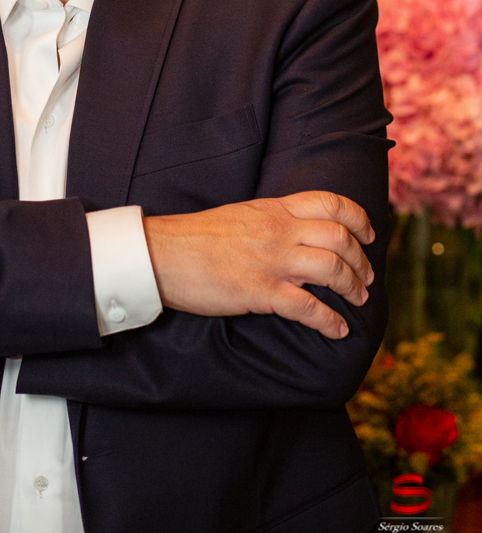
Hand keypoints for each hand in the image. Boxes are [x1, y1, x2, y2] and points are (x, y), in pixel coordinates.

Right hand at [143, 191, 374, 339]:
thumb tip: (296, 230)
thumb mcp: (241, 214)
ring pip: (332, 269)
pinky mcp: (260, 292)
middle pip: (340, 238)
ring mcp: (271, 261)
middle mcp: (279, 231)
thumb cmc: (196, 236)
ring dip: (353, 287)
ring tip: (358, 299)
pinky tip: (337, 330)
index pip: (330, 203)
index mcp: (274, 209)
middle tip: (367, 276)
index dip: (358, 218)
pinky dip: (330, 321)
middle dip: (362, 260)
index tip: (369, 234)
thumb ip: (272, 219)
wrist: (163, 254)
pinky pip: (308, 307)